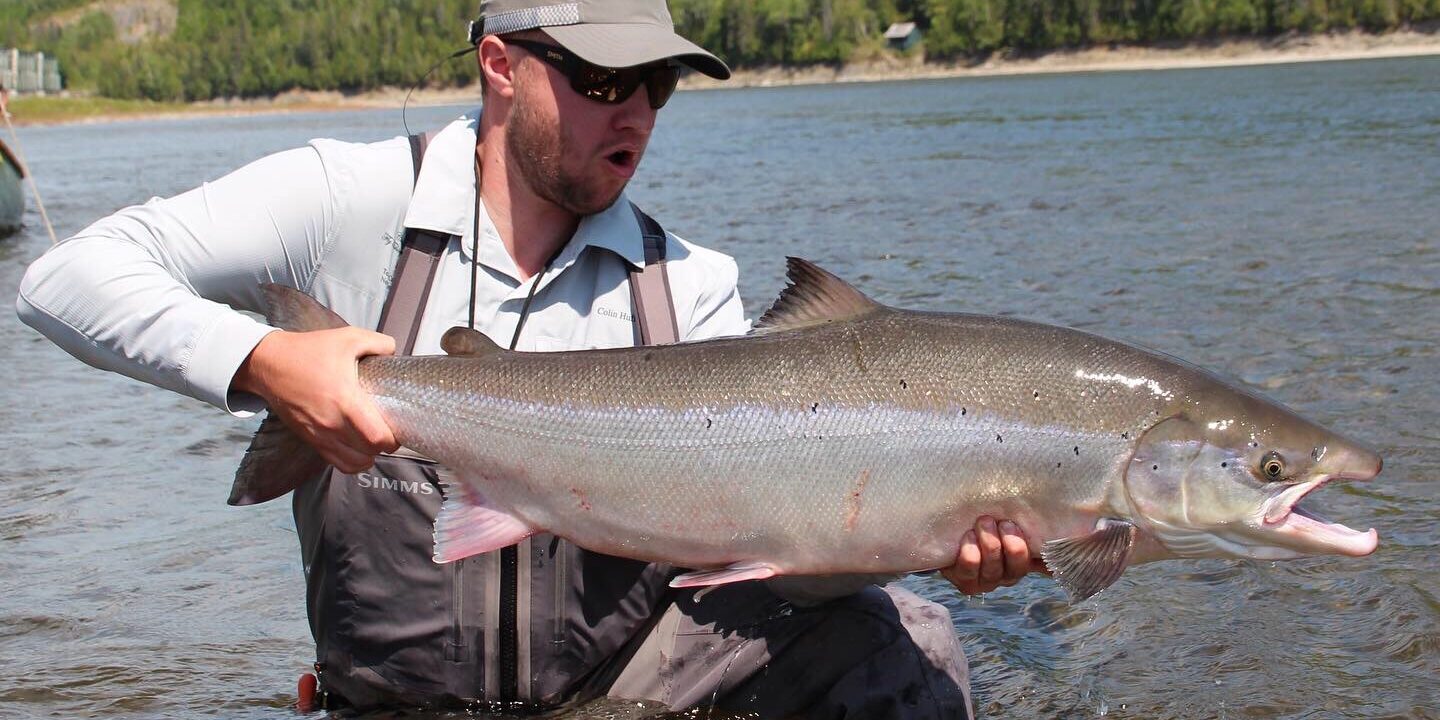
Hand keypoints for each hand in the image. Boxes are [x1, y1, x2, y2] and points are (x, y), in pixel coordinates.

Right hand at [234, 327, 398, 472]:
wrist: (269, 364)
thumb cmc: (310, 351)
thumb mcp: (348, 337)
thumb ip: (378, 342)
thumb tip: (394, 351)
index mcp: (345, 400)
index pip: (376, 438)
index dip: (393, 438)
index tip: (398, 426)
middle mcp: (332, 424)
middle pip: (369, 453)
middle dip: (385, 445)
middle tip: (389, 430)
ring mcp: (319, 435)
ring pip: (354, 463)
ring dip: (368, 455)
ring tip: (373, 439)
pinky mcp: (310, 439)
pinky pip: (337, 463)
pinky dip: (352, 461)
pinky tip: (357, 447)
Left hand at [941, 516, 1048, 595]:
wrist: (946, 534)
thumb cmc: (982, 525)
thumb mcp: (1003, 520)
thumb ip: (1026, 522)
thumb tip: (1060, 523)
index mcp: (1022, 561)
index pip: (1043, 565)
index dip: (1047, 558)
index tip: (1043, 541)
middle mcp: (1007, 576)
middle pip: (1018, 566)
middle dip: (1012, 544)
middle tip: (1005, 523)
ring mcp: (986, 582)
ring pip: (993, 568)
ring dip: (990, 543)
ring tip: (984, 522)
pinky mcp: (964, 581)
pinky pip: (969, 570)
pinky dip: (970, 552)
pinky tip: (968, 536)